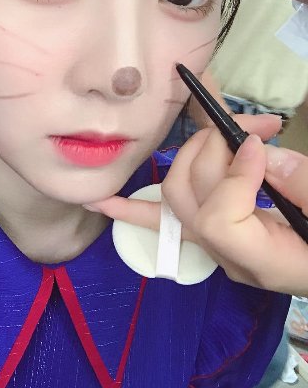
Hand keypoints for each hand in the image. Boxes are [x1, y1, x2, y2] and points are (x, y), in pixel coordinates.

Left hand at [85, 114, 307, 296]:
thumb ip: (301, 185)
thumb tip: (258, 151)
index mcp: (262, 261)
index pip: (217, 218)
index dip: (233, 174)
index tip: (260, 145)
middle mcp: (228, 256)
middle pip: (187, 196)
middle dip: (211, 149)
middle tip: (252, 126)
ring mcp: (216, 246)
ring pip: (171, 198)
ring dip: (195, 153)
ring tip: (231, 129)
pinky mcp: (213, 232)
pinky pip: (165, 220)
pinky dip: (131, 208)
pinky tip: (100, 201)